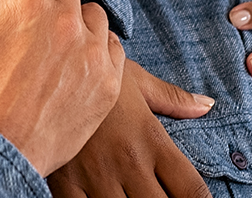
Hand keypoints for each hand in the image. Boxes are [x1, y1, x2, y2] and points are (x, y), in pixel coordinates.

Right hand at [0, 0, 125, 175]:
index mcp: (26, 2)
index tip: (7, 3)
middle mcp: (64, 21)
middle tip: (27, 26)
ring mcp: (90, 53)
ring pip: (92, 14)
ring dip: (74, 21)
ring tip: (50, 45)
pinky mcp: (107, 83)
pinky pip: (113, 48)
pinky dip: (96, 50)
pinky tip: (73, 64)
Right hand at [48, 61, 213, 197]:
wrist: (43, 67)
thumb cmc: (94, 73)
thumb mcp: (136, 81)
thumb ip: (173, 99)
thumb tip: (207, 105)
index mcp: (151, 139)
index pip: (191, 188)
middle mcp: (129, 162)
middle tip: (160, 197)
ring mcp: (97, 177)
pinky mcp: (66, 185)